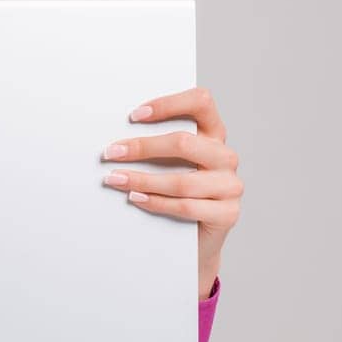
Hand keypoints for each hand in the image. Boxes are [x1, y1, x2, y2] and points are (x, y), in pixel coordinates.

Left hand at [101, 86, 241, 298]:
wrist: (194, 237)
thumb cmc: (176, 192)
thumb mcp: (169, 164)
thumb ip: (156, 148)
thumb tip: (117, 141)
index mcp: (214, 134)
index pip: (201, 103)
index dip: (168, 104)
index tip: (134, 115)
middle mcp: (225, 156)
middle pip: (184, 143)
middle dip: (142, 147)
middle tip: (111, 152)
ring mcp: (230, 185)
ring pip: (182, 181)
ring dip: (142, 180)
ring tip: (115, 179)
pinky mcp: (228, 213)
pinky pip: (186, 206)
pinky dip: (156, 203)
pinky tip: (135, 198)